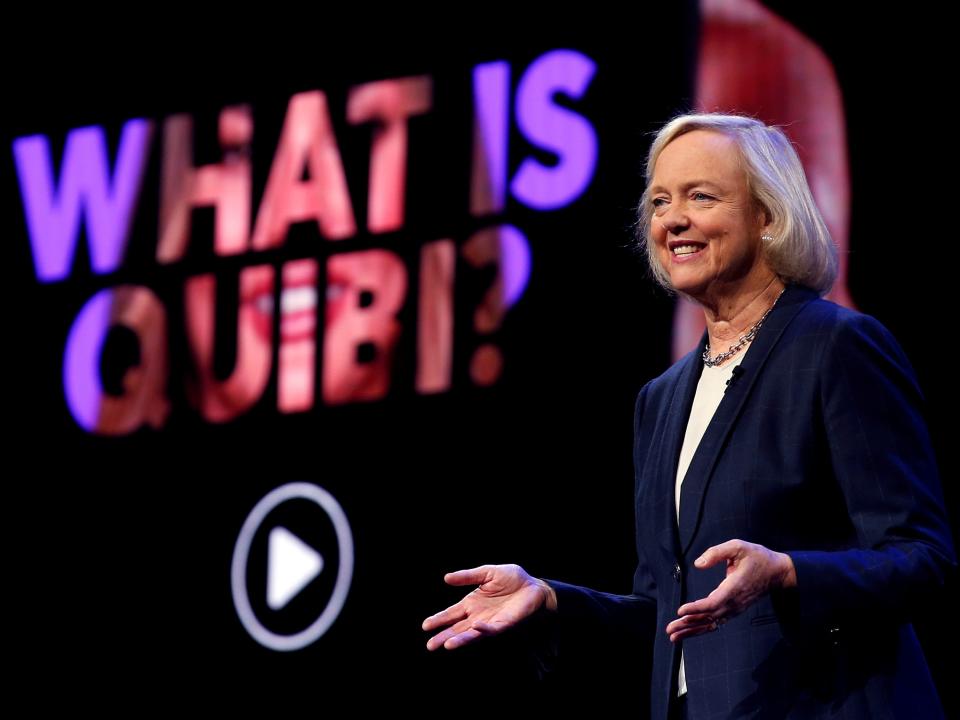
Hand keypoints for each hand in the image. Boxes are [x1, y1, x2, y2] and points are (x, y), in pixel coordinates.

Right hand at [422, 564, 555, 650]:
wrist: (533, 585)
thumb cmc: (511, 579)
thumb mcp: (487, 573)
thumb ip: (467, 577)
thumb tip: (446, 578)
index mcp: (471, 603)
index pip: (451, 613)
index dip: (439, 619)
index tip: (425, 626)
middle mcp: (477, 615)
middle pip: (457, 628)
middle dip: (443, 636)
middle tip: (430, 646)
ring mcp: (490, 622)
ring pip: (471, 633)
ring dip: (460, 639)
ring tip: (447, 645)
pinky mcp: (503, 624)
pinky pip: (491, 629)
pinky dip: (483, 629)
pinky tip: (474, 626)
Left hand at [666, 539, 795, 641]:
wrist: (777, 572)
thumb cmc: (757, 557)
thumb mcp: (738, 547)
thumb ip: (717, 553)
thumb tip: (698, 563)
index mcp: (734, 587)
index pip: (712, 603)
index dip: (696, 608)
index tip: (680, 611)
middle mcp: (734, 602)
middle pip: (708, 617)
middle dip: (688, 624)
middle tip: (670, 630)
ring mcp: (735, 608)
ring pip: (711, 623)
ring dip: (692, 630)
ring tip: (674, 636)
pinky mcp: (734, 610)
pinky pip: (717, 622)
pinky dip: (702, 628)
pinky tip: (690, 632)